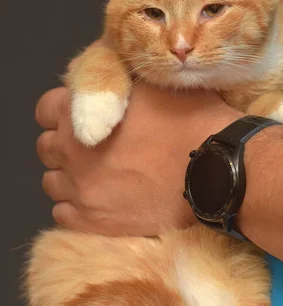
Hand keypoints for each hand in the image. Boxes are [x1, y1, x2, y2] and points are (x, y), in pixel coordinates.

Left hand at [35, 83, 238, 235]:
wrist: (214, 168)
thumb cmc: (189, 120)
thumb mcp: (152, 84)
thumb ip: (118, 84)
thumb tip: (108, 83)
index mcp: (78, 113)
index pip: (45, 109)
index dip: (62, 111)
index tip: (81, 117)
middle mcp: (70, 152)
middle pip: (46, 148)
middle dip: (64, 145)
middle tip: (93, 148)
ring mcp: (80, 190)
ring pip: (52, 183)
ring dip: (69, 177)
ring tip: (96, 178)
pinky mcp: (93, 222)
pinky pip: (62, 215)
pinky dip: (75, 207)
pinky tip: (98, 201)